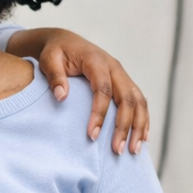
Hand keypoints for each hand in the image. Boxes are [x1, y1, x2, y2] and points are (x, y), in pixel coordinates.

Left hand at [25, 30, 149, 155]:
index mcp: (96, 61)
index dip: (99, 113)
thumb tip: (62, 97)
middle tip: (117, 150)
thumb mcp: (49, 60)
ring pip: (139, 101)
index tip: (91, 136)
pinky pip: (140, 101)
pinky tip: (143, 138)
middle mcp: (115, 67)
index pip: (103, 89)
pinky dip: (143, 119)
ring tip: (134, 150)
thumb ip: (55, 76)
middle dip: (124, 126)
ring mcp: (122, 75)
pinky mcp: (125, 82)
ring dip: (139, 126)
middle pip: (127, 99)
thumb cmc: (56, 52)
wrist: (66, 41)